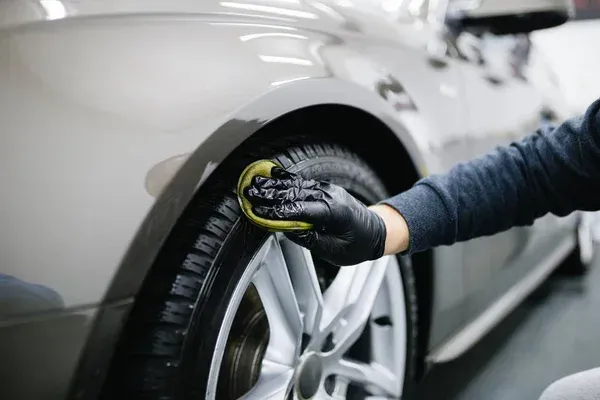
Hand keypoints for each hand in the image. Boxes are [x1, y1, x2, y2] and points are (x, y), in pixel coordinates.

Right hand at [244, 167, 387, 265]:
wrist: (377, 231)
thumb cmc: (357, 245)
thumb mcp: (334, 251)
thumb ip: (310, 240)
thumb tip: (287, 230)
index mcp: (333, 213)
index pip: (299, 210)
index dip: (276, 211)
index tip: (257, 211)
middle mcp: (329, 196)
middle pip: (294, 193)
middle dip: (269, 194)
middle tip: (248, 193)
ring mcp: (327, 190)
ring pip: (296, 185)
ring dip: (273, 185)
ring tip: (254, 183)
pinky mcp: (325, 189)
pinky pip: (302, 182)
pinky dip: (286, 180)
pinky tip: (271, 175)